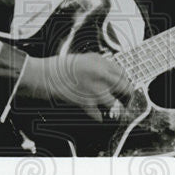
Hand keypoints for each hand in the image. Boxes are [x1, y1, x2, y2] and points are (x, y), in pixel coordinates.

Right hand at [16, 53, 133, 122]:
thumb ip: (101, 64)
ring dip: (114, 108)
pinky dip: (99, 116)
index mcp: (101, 64)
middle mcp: (101, 77)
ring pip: (114, 104)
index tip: (124, 83)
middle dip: (127, 94)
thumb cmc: (62, 66)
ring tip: (115, 110)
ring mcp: (95, 91)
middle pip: (125, 88)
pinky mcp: (86, 103)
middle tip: (127, 97)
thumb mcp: (86, 58)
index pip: (122, 73)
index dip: (124, 79)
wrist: (47, 76)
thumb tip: (112, 72)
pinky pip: (98, 114)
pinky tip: (99, 116)